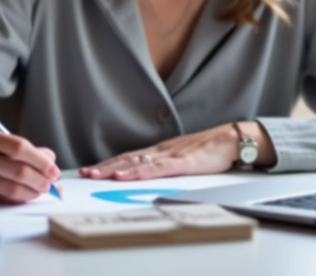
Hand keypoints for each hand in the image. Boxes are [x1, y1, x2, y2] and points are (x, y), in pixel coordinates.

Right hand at [0, 128, 60, 202]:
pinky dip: (19, 200)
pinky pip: (1, 201)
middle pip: (18, 171)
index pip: (19, 147)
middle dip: (40, 180)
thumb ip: (28, 150)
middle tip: (50, 184)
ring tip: (41, 190)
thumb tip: (52, 164)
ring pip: (11, 190)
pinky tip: (26, 196)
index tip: (54, 171)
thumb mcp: (3, 141)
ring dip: (32, 193)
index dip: (40, 161)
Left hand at [79, 122, 271, 180]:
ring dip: (114, 169)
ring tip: (96, 175)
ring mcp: (170, 155)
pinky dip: (139, 172)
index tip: (90, 170)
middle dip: (104, 167)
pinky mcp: (183, 163)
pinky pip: (157, 168)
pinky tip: (126, 176)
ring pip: (137, 163)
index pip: (127, 158)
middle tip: (83, 174)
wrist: (231, 139)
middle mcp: (160, 151)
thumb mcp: (182, 159)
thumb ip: (165, 166)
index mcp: (159, 151)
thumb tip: (147, 176)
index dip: (108, 164)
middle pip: (126, 159)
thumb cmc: (209, 151)